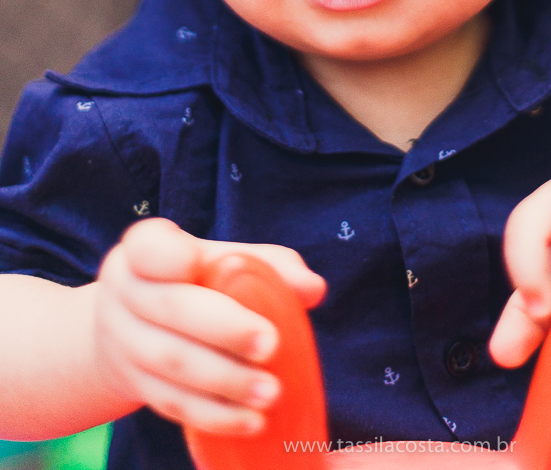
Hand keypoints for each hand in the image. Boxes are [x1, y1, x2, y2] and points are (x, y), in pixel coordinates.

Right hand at [93, 218, 325, 434]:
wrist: (130, 327)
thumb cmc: (193, 283)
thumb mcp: (220, 260)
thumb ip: (267, 265)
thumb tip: (312, 288)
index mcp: (142, 249)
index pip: (149, 247)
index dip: (169, 256)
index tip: (197, 262)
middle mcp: (124, 293)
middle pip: (171, 309)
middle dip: (223, 328)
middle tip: (270, 344)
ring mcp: (121, 343)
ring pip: (171, 363)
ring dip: (224, 381)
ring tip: (270, 393)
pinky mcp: (132, 387)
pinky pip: (172, 404)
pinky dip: (214, 415)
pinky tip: (251, 421)